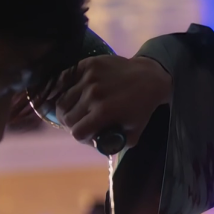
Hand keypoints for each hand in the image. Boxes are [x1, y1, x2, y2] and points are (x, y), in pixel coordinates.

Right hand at [55, 55, 171, 149]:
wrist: (150, 78)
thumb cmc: (142, 107)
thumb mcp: (133, 132)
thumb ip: (115, 144)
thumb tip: (98, 148)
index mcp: (104, 112)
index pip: (76, 132)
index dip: (81, 136)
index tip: (86, 134)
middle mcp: (93, 95)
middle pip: (66, 117)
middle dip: (72, 124)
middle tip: (80, 122)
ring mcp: (89, 78)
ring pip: (62, 100)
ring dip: (68, 108)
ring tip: (76, 109)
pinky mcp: (88, 65)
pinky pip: (64, 79)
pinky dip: (62, 88)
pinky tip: (69, 93)